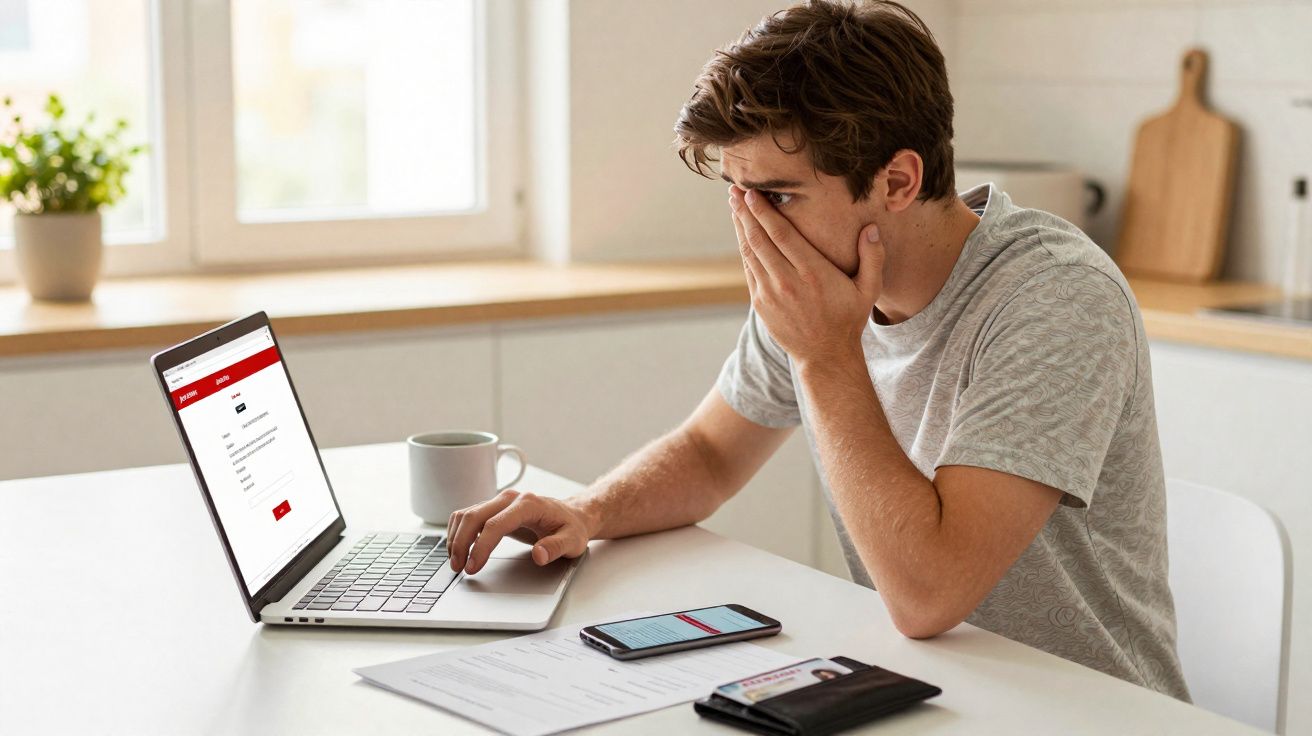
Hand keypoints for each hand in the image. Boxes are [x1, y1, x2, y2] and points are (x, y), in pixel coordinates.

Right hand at [446, 490, 593, 574]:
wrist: (573, 515)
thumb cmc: (572, 527)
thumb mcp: (573, 541)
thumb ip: (556, 548)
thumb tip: (538, 555)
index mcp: (528, 504)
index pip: (495, 524)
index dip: (481, 546)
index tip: (473, 566)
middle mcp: (510, 499)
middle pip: (474, 516)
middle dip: (461, 543)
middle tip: (458, 568)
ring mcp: (500, 502)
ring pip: (467, 515)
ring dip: (456, 538)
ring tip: (456, 562)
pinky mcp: (494, 509)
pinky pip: (469, 516)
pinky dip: (459, 532)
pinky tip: (459, 548)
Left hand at [729, 187, 883, 366]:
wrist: (825, 355)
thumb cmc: (849, 318)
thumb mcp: (868, 290)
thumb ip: (873, 257)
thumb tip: (870, 228)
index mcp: (812, 272)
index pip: (781, 234)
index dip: (763, 211)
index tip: (751, 193)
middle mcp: (787, 281)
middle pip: (759, 239)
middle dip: (744, 212)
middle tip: (734, 189)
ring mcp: (770, 293)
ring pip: (749, 253)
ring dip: (740, 227)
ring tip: (733, 205)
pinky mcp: (760, 303)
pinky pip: (749, 270)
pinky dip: (744, 249)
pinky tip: (742, 234)